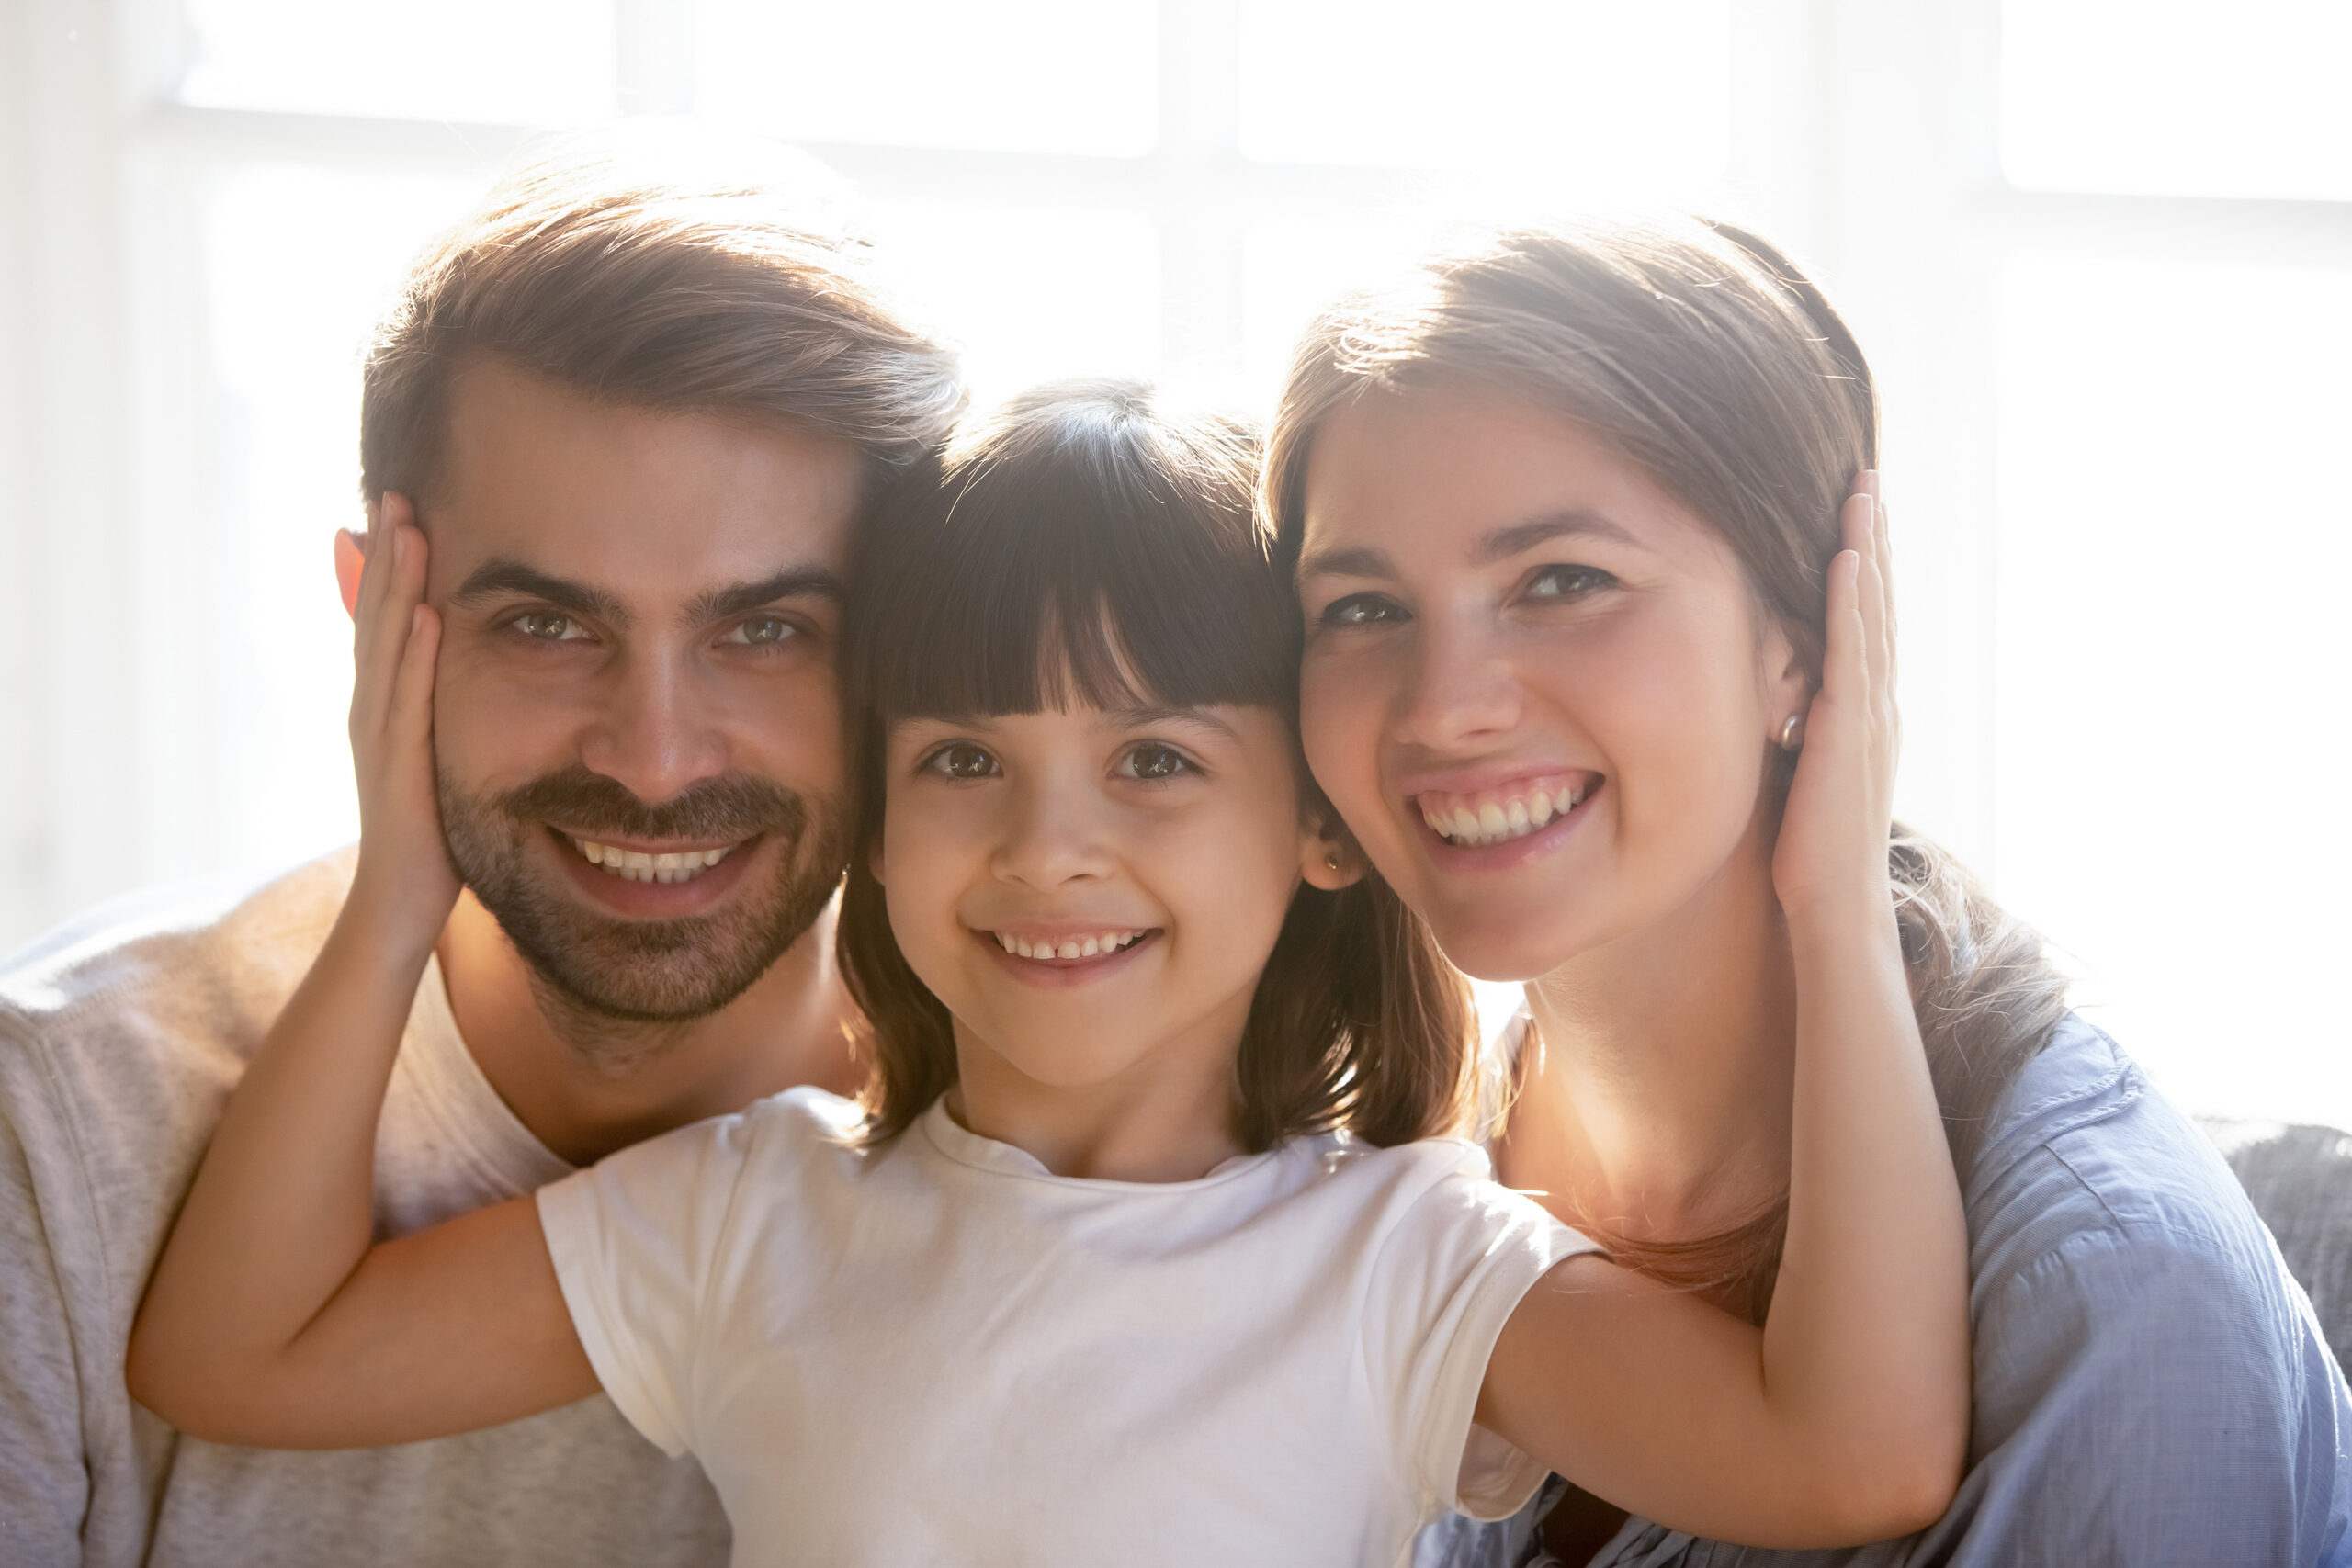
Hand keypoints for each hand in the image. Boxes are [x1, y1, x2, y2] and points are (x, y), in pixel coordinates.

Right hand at [344, 494, 459, 949]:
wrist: (396, 906)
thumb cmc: (423, 837)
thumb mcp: (430, 761)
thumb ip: (431, 718)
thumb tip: (449, 682)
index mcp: (382, 709)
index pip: (384, 624)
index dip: (388, 568)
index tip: (402, 511)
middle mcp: (372, 712)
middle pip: (377, 619)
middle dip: (386, 556)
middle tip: (396, 493)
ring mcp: (381, 738)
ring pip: (388, 647)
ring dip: (397, 587)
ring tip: (406, 528)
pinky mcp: (401, 768)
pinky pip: (410, 702)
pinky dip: (418, 656)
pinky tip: (431, 616)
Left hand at [1771, 475, 1898, 933]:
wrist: (1834, 906)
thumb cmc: (1811, 852)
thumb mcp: (1801, 772)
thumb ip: (1797, 730)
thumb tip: (1775, 700)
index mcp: (1864, 712)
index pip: (1864, 624)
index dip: (1864, 567)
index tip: (1856, 513)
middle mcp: (1876, 704)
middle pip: (1877, 604)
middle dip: (1873, 539)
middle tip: (1869, 478)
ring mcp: (1869, 714)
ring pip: (1871, 616)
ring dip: (1868, 552)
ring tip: (1864, 494)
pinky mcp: (1849, 730)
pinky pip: (1851, 653)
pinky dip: (1851, 603)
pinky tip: (1846, 560)